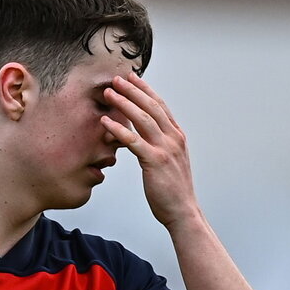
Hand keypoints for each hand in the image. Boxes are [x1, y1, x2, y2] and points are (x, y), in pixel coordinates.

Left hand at [102, 72, 199, 228]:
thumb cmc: (174, 191)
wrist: (183, 211)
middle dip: (133, 90)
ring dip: (124, 103)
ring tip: (109, 93)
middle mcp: (173, 138)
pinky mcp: (154, 161)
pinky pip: (133, 141)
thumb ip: (161, 146)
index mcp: (177, 137)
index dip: (146, 90)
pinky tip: (105, 122)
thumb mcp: (171, 162)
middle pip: (151, 107)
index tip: (133, 78)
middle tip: (117, 78)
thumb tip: (146, 137)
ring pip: (142, 118)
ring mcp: (165, 149)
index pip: (161, 106)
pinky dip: (118, 129)